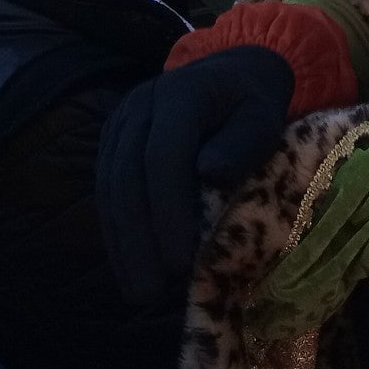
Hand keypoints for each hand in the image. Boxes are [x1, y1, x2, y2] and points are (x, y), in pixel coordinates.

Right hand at [96, 45, 293, 307]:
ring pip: (110, 185)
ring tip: (138, 291)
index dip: (167, 210)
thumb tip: (210, 173)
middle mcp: (141, 103)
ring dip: (122, 242)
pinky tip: (128, 265)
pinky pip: (107, 187)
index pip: (163, 155)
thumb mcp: (261, 119)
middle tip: (151, 294)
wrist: (231, 74)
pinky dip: (116, 229)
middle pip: (128, 175)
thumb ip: (240, 144)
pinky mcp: (113, 139)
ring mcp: (122, 119)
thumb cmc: (252, 104)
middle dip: (138, 239)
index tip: (178, 262)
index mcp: (180, 93)